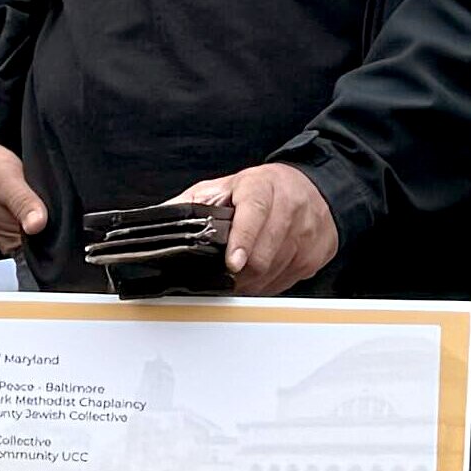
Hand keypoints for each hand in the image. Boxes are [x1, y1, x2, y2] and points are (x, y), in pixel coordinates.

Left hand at [175, 162, 339, 293]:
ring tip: (237, 272)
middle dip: (237, 274)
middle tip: (220, 276)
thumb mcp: (222, 188)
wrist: (313, 188)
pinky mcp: (316, 255)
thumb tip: (154, 221)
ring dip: (249, 282)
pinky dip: (266, 283)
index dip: (243, 240)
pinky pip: (285, 282)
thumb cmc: (262, 189)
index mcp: (261, 187)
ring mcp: (306, 234)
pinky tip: (260, 271)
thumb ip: (189, 205)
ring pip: (273, 273)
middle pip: (262, 255)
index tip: (232, 262)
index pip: (254, 213)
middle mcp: (289, 207)